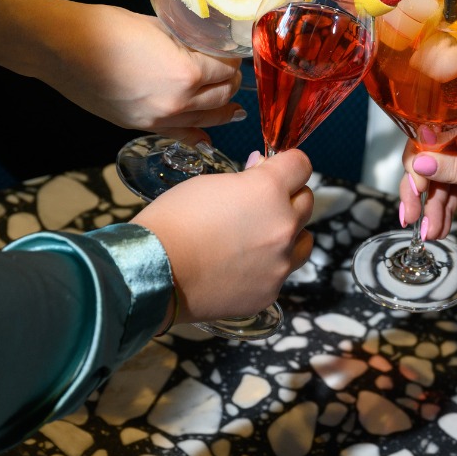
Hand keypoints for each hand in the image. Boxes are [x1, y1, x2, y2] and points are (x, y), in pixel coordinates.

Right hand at [0, 0, 243, 142]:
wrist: (63, 48)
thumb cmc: (108, 29)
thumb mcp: (161, 27)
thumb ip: (188, 42)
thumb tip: (206, 46)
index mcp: (187, 73)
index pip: (226, 70)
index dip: (232, 59)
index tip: (232, 53)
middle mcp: (178, 102)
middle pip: (221, 97)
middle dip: (230, 83)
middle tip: (231, 73)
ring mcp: (158, 118)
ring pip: (206, 119)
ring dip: (222, 109)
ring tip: (233, 106)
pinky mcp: (140, 125)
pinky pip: (178, 134)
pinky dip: (197, 135)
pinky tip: (208, 137)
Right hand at [132, 149, 313, 323]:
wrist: (150, 274)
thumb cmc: (174, 221)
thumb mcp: (210, 183)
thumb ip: (245, 177)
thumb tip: (261, 168)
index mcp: (269, 190)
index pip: (302, 165)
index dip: (288, 164)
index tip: (275, 168)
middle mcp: (283, 225)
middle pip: (306, 201)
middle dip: (288, 197)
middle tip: (261, 203)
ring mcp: (280, 262)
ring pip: (304, 239)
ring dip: (289, 233)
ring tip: (260, 236)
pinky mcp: (270, 292)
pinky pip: (282, 272)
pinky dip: (269, 266)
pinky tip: (243, 266)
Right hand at [399, 109, 456, 239]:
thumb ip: (456, 170)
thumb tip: (417, 162)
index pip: (433, 135)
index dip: (417, 165)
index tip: (412, 195)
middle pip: (434, 155)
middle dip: (421, 189)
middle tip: (410, 220)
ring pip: (445, 174)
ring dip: (435, 204)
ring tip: (430, 234)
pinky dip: (450, 204)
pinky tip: (441, 226)